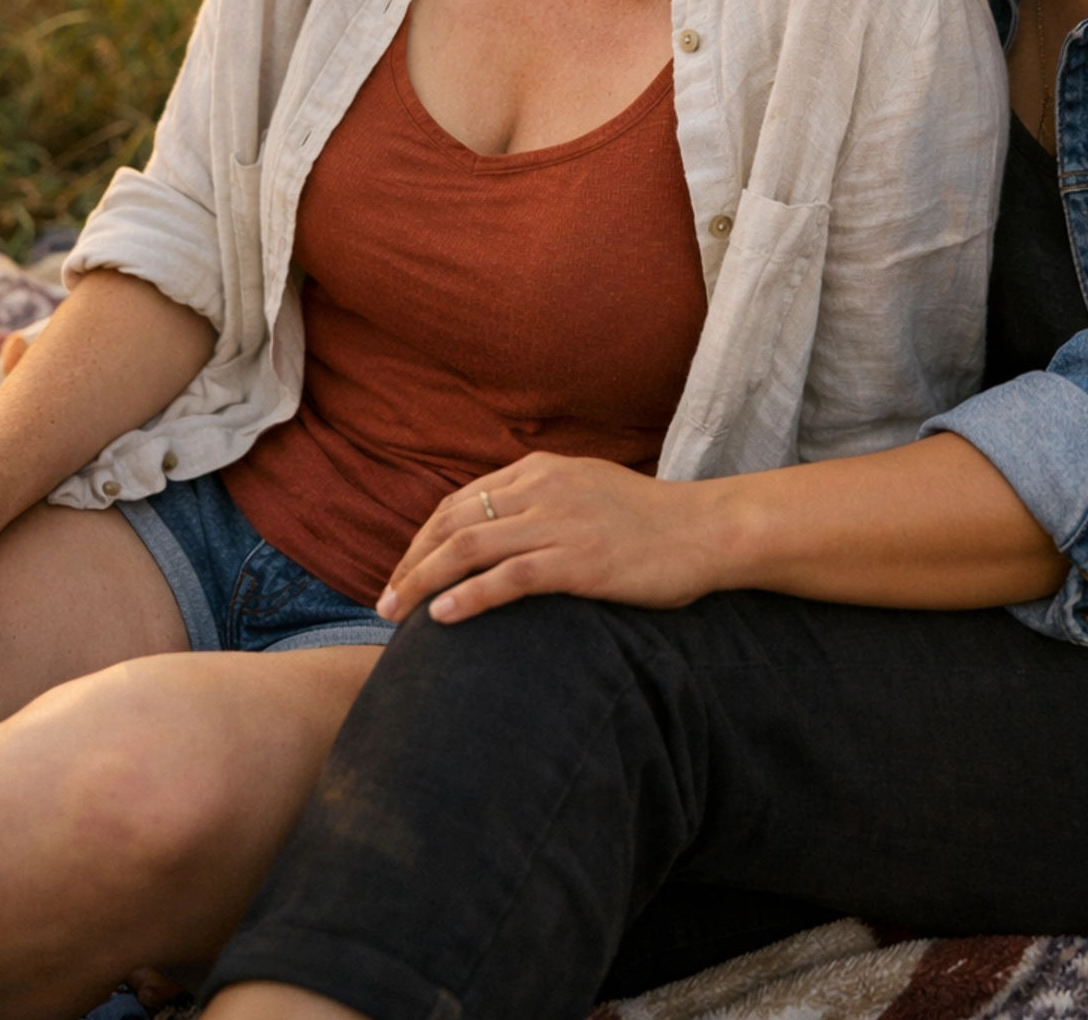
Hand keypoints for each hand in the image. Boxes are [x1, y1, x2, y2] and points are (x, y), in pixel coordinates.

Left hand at [376, 454, 732, 626]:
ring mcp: (560, 523)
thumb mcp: (586, 490)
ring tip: (395, 615)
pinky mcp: (579, 560)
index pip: (461, 501)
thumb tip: (496, 528)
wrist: (704, 532)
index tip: (403, 572)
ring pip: (470, 547)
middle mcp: (544, 488)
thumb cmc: (648, 521)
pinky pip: (509, 576)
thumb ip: (541, 500)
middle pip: (454, 522)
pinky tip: (441, 616)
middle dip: (411, 562)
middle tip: (384, 601)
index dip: (423, 539)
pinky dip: (468, 596)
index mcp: (541, 470)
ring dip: (423, 581)